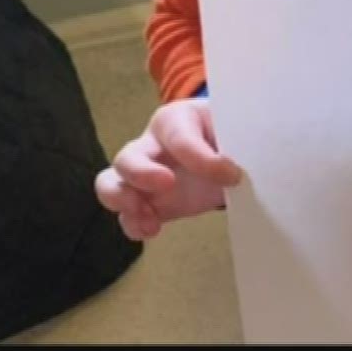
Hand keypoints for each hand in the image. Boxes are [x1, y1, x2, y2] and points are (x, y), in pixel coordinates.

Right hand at [95, 97, 242, 241]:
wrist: (225, 148)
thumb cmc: (227, 131)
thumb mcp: (235, 128)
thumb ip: (238, 140)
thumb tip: (241, 164)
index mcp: (175, 119)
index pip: (178, 137)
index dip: (202, 159)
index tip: (232, 174)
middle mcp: (151, 145)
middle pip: (127, 157)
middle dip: (142, 173)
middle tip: (168, 184)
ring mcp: (143, 175)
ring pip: (110, 183)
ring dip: (123, 201)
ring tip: (148, 217)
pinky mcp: (147, 201)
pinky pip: (125, 215)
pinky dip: (133, 224)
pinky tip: (152, 230)